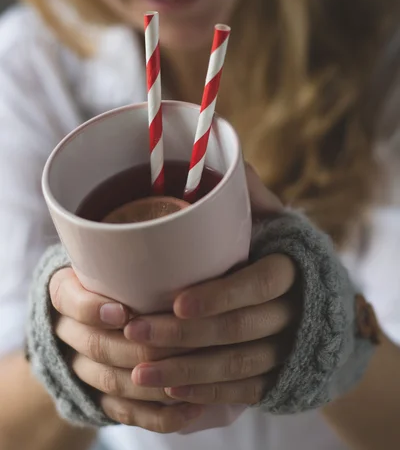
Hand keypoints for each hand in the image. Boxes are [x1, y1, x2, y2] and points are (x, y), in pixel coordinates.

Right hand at [49, 269, 203, 432]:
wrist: (93, 314)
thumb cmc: (117, 275)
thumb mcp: (114, 258)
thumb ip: (132, 254)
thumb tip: (180, 240)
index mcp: (66, 291)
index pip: (68, 299)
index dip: (93, 309)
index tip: (123, 312)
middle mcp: (68, 330)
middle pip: (97, 345)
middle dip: (139, 348)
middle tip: (178, 345)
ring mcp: (80, 367)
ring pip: (110, 382)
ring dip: (152, 382)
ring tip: (190, 376)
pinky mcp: (99, 397)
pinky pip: (123, 412)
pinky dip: (157, 416)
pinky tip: (188, 409)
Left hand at [123, 166, 299, 406]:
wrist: (310, 301)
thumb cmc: (274, 250)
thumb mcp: (269, 219)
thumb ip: (249, 191)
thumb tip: (229, 164)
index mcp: (290, 269)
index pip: (260, 284)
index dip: (220, 296)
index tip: (177, 301)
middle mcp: (292, 312)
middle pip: (240, 330)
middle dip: (184, 335)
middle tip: (134, 331)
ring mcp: (286, 349)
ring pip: (238, 367)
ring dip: (185, 372)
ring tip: (139, 371)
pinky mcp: (277, 377)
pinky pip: (244, 392)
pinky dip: (206, 394)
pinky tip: (170, 391)